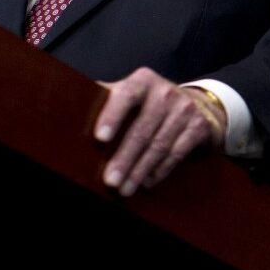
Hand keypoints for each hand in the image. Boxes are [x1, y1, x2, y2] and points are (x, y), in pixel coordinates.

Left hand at [93, 67, 226, 195]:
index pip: (126, 95)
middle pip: (142, 129)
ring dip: (140, 171)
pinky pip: (177, 153)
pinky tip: (147, 182)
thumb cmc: (152, 103)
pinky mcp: (199, 127)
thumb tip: (70, 106)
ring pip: (159, 145)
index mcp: (143, 81)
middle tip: (110, 180)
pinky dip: (160, 170)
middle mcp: (165, 92)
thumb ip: (107, 97)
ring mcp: (185, 109)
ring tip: (124, 189)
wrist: (199, 104)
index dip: (112, 116)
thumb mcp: (133, 93)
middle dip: (124, 158)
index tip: (100, 138)